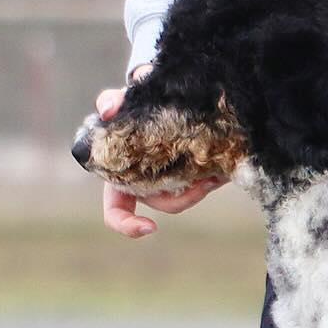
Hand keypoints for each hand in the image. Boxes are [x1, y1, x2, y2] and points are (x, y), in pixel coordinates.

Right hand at [97, 67, 226, 237]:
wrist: (172, 100)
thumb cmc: (138, 105)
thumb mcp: (124, 102)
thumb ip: (112, 101)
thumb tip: (106, 110)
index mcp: (120, 176)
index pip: (116, 211)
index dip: (127, 225)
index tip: (151, 227)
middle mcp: (144, 185)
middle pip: (165, 205)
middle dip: (186, 195)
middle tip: (207, 181)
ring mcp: (169, 184)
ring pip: (187, 197)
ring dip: (201, 187)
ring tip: (217, 171)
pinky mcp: (193, 178)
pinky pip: (203, 186)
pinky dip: (213, 178)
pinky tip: (222, 168)